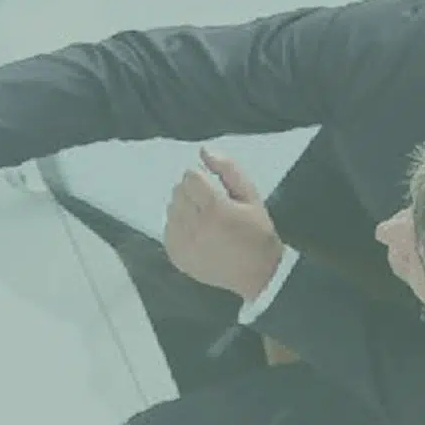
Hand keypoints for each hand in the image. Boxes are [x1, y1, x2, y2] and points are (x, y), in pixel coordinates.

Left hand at [163, 147, 283, 299]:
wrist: (256, 274)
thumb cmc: (257, 232)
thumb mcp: (250, 195)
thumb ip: (227, 169)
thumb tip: (203, 150)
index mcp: (215, 210)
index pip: (190, 177)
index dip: (201, 177)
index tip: (213, 187)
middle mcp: (195, 227)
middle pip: (178, 191)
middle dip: (192, 192)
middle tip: (210, 204)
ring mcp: (183, 244)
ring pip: (171, 209)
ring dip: (184, 208)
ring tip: (205, 219)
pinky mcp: (176, 256)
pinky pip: (168, 229)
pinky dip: (179, 226)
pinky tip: (197, 233)